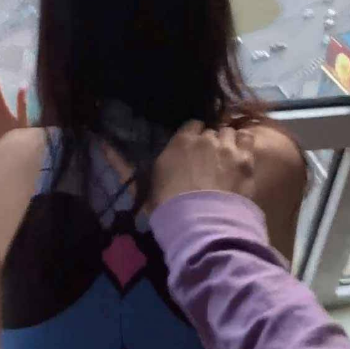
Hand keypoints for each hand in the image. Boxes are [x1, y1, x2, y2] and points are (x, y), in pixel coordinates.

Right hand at [103, 123, 254, 213]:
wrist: (200, 223)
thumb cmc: (168, 206)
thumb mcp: (143, 185)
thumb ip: (122, 163)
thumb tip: (101, 144)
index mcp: (179, 142)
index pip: (191, 125)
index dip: (193, 137)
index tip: (193, 150)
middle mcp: (204, 138)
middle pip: (212, 130)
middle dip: (211, 141)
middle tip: (211, 160)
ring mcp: (227, 147)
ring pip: (230, 133)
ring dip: (228, 142)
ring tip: (228, 158)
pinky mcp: (246, 159)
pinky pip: (248, 139)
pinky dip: (245, 144)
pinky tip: (243, 155)